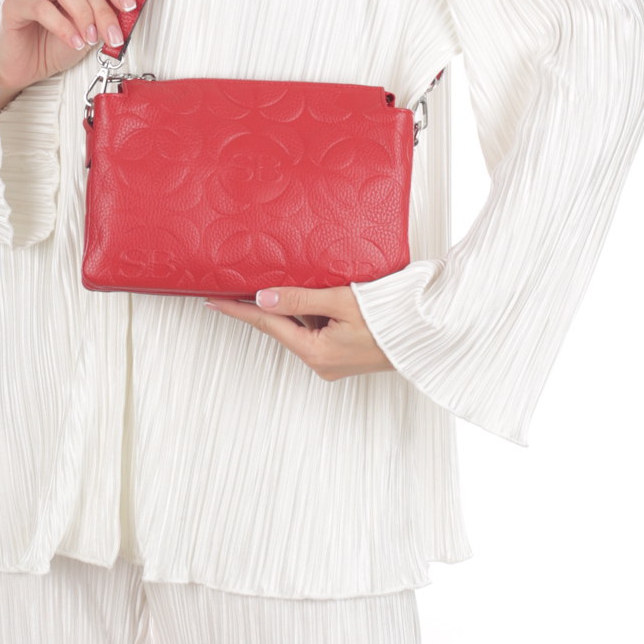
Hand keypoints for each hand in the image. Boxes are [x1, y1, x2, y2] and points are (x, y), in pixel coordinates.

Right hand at [0, 0, 134, 109]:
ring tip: (90, 38)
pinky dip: (63, 27)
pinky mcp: (11, 4)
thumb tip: (126, 9)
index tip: (129, 6)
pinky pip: (41, 8)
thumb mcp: (89, 27)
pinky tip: (75, 42)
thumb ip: (103, 13)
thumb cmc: (54, 43)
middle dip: (102, 9)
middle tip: (113, 35)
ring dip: (83, 14)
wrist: (27, 66)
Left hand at [205, 286, 394, 380]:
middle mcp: (322, 362)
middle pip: (286, 326)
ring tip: (312, 285)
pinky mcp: (346, 355)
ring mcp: (334, 361)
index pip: (267, 325)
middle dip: (275, 303)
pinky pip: (321, 329)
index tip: (213, 301)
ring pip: (305, 326)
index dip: (240, 310)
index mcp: (316, 353)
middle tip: (254, 280)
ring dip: (302, 306)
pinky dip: (318, 312)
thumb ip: (300, 298)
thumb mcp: (342, 302)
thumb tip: (264, 297)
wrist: (429, 335)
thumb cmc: (393, 319)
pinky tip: (327, 295)